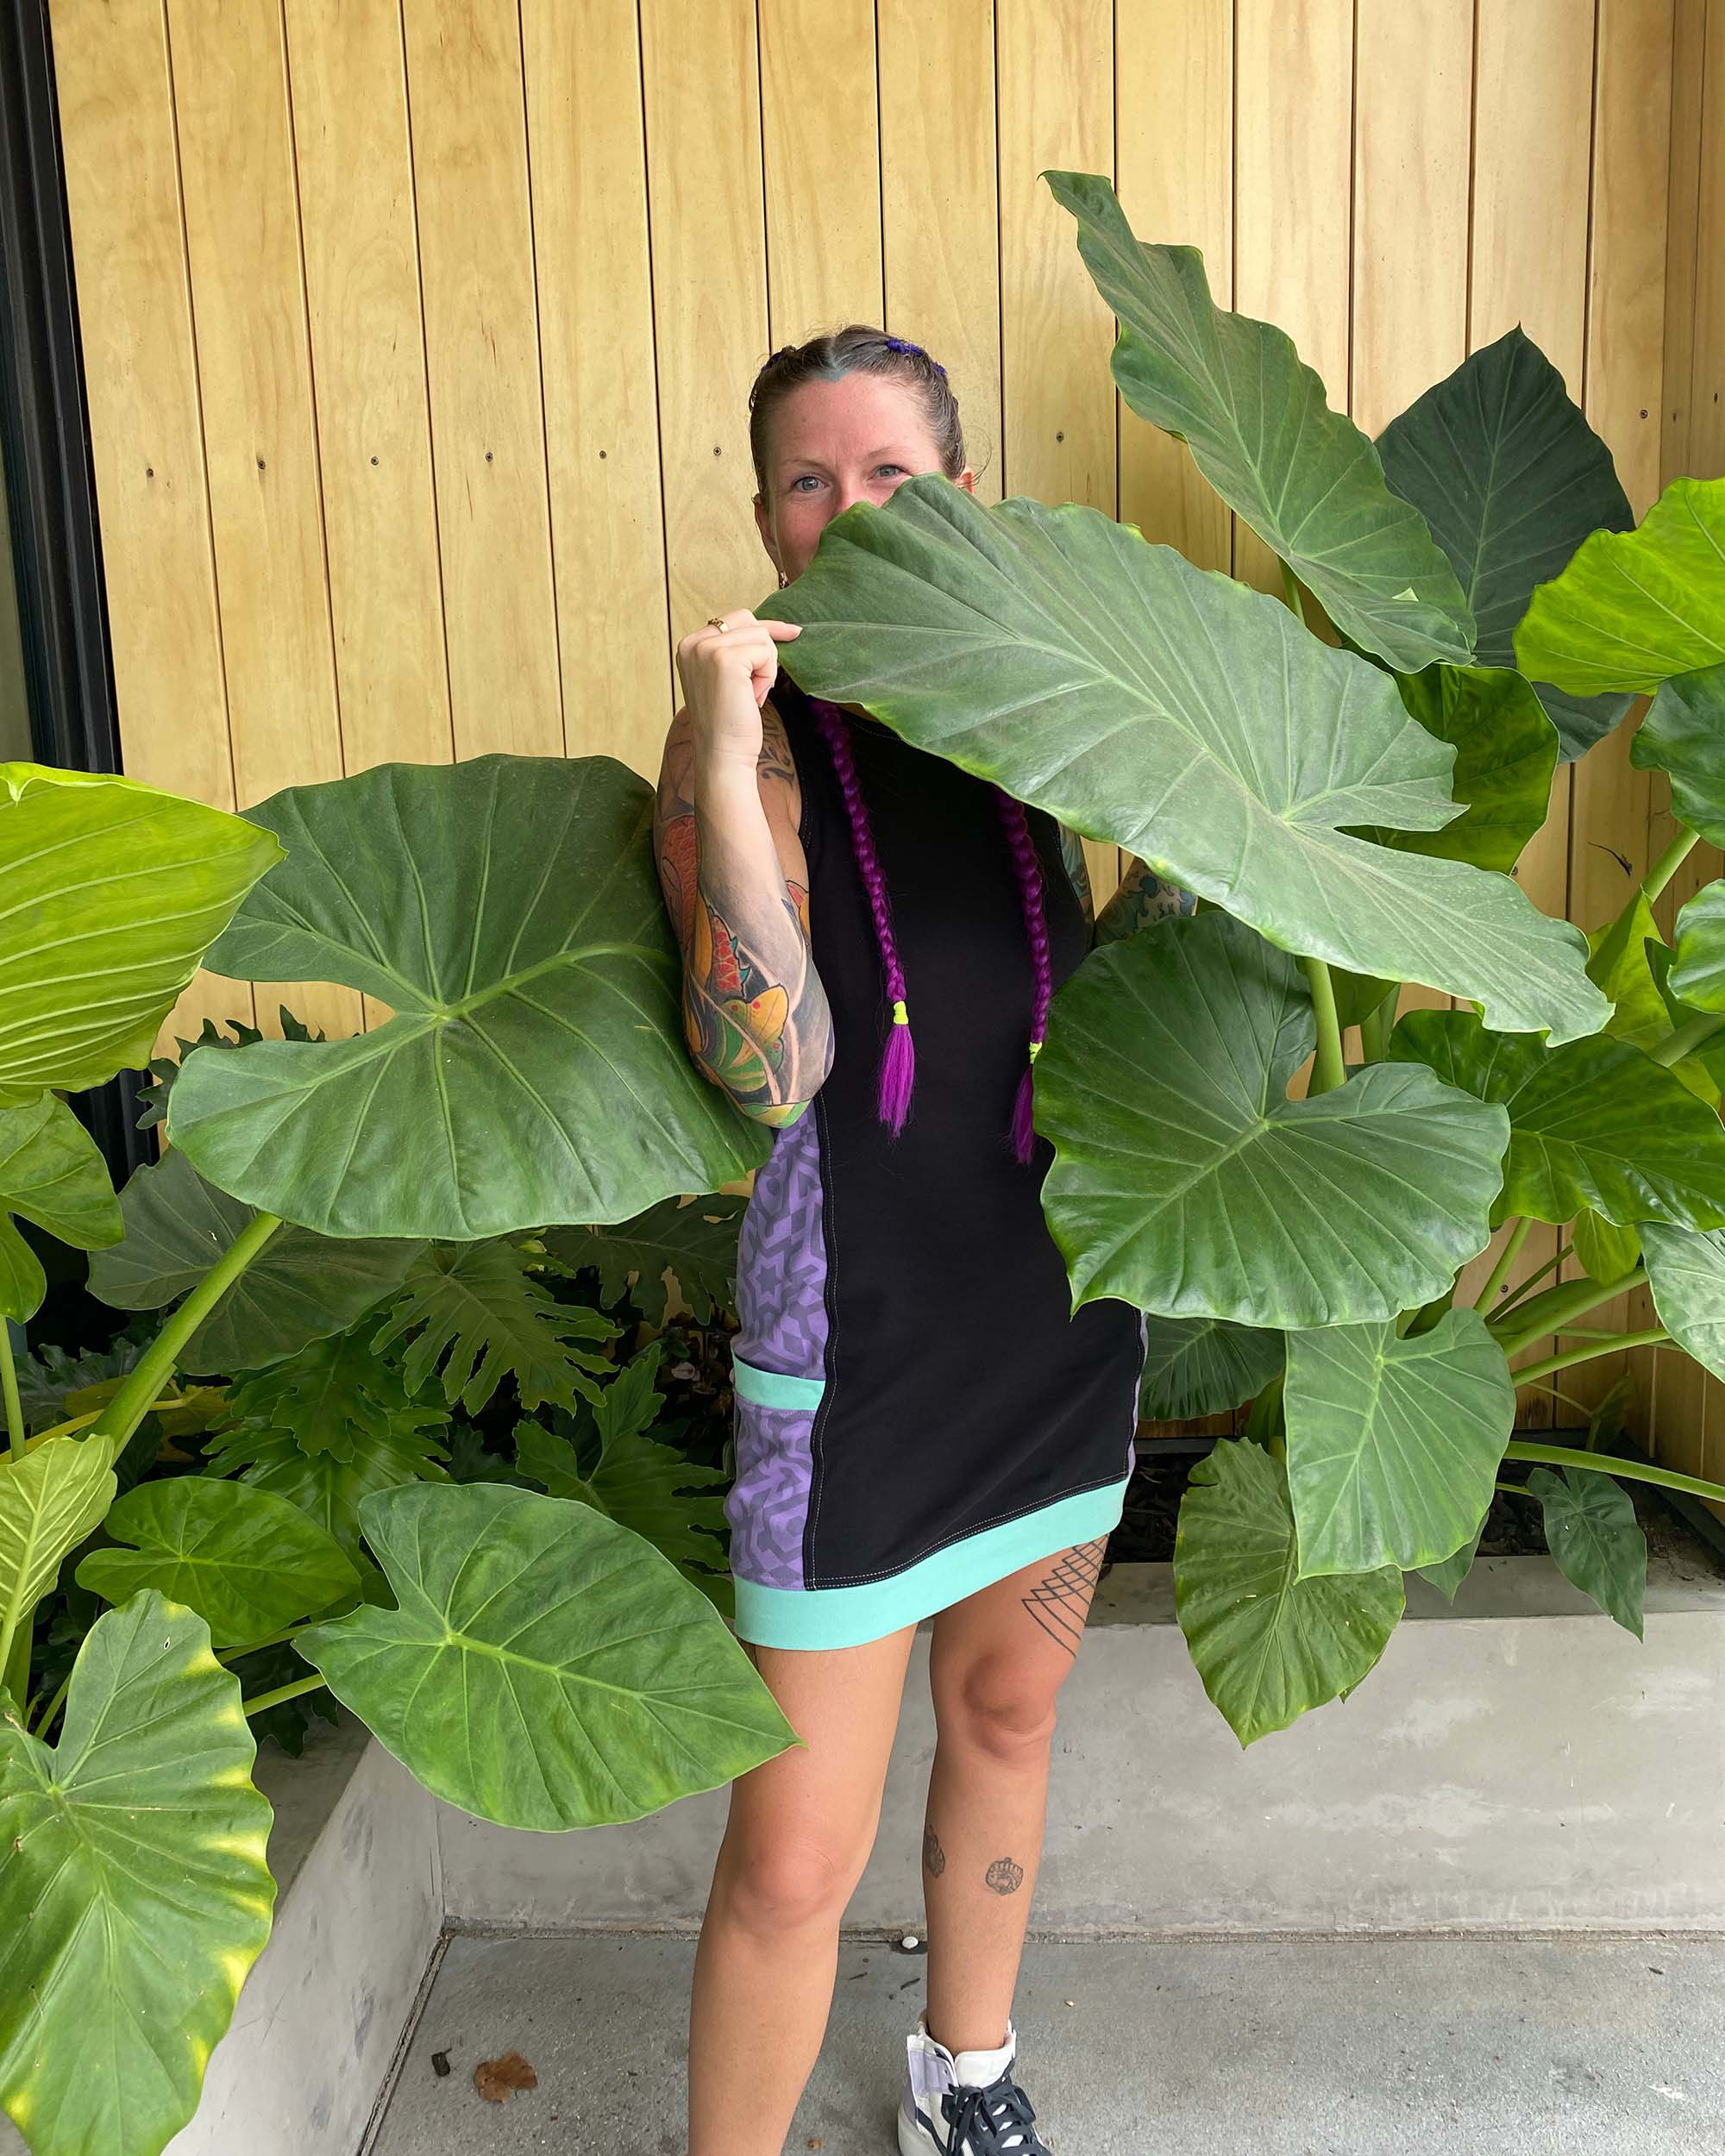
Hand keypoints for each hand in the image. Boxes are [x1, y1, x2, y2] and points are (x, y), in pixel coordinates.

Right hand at [676, 609, 800, 766]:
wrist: (722, 754)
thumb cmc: (729, 723)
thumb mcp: (727, 678)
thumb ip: (735, 652)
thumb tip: (771, 629)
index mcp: (690, 646)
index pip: (734, 619)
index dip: (764, 628)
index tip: (792, 633)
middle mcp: (693, 643)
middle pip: (748, 620)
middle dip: (765, 650)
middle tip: (761, 684)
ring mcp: (706, 650)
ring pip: (760, 636)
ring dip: (766, 668)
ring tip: (752, 695)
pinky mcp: (725, 659)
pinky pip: (765, 652)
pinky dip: (768, 676)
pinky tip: (754, 697)